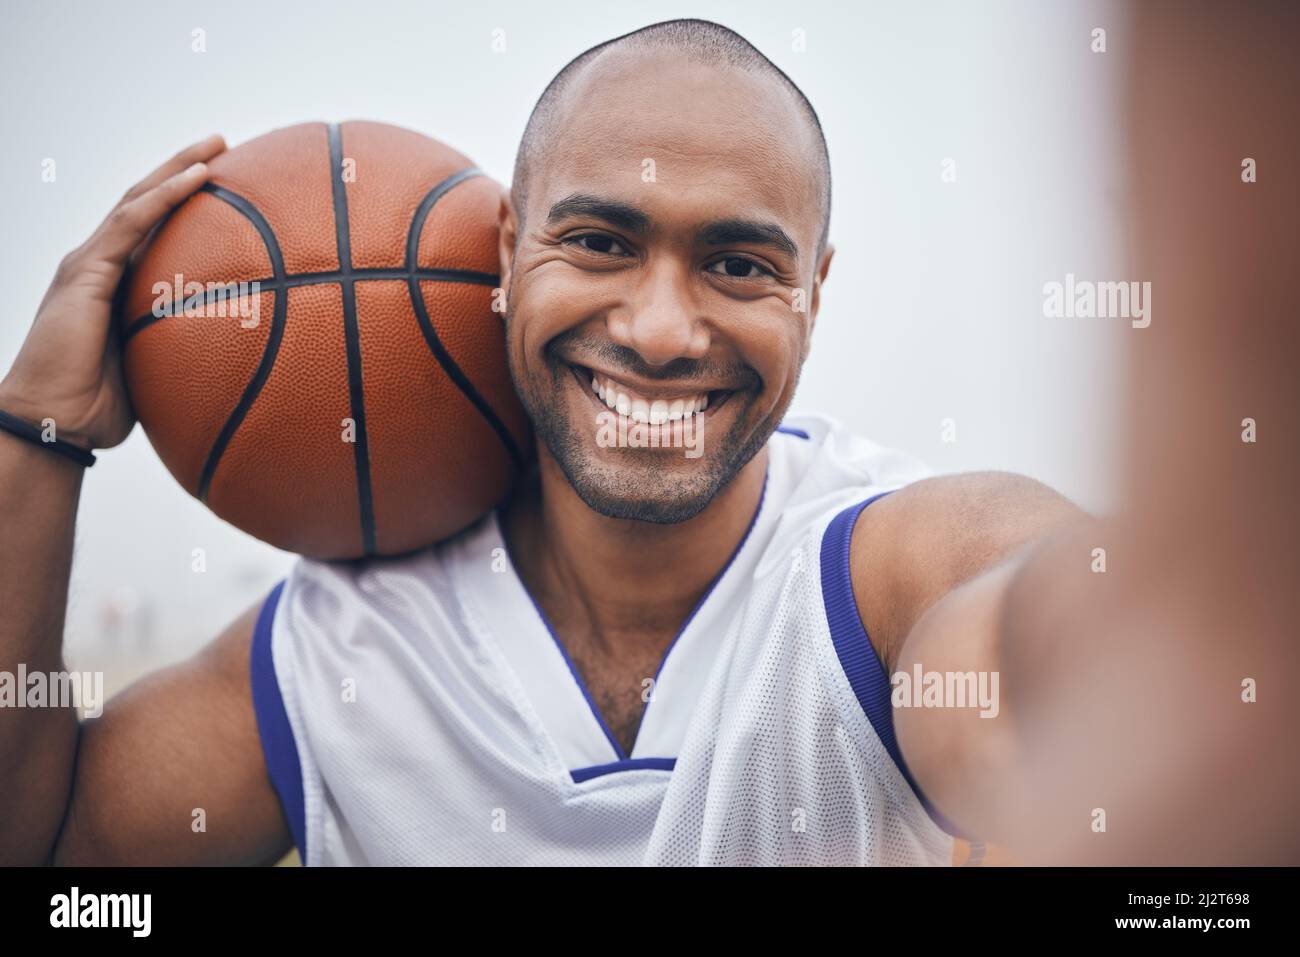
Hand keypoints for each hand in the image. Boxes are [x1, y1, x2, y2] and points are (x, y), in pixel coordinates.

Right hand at [0, 134, 225, 449]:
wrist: (53, 422)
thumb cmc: (99, 409)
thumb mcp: (155, 373)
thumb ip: (183, 355)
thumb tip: (236, 365)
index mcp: (115, 284)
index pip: (154, 230)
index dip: (185, 203)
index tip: (228, 184)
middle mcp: (100, 264)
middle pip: (147, 202)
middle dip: (184, 169)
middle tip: (225, 144)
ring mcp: (90, 263)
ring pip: (140, 199)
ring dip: (179, 168)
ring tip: (218, 144)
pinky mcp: (85, 271)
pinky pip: (131, 223)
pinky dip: (166, 196)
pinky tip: (197, 176)